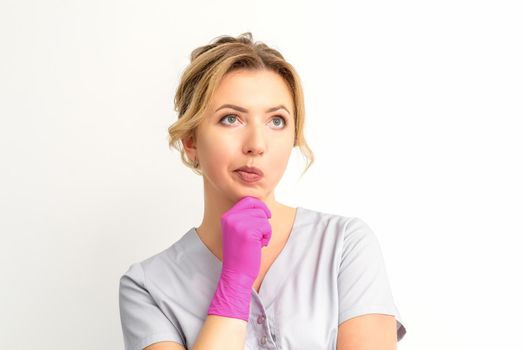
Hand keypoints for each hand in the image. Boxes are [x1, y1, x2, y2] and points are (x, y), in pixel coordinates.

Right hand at [207, 196, 271, 320]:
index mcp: (227, 216)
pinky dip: (267, 237)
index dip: (260, 206)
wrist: (236, 273)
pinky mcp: (248, 232)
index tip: (266, 215)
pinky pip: (266, 227)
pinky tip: (258, 246)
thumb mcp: (237, 231)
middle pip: (257, 207)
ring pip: (263, 217)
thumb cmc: (240, 253)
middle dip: (263, 220)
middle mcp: (231, 218)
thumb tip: (261, 205)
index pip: (248, 200)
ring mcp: (238, 224)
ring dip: (265, 230)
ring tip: (256, 242)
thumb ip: (244, 217)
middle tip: (261, 234)